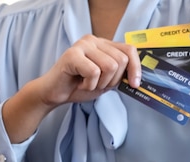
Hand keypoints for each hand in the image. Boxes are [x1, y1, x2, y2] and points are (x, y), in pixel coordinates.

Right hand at [0, 35, 141, 145]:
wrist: (54, 94)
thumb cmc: (77, 86)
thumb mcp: (104, 82)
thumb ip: (118, 76)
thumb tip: (136, 79)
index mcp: (103, 44)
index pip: (129, 50)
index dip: (135, 68)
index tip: (134, 84)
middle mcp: (93, 40)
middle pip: (121, 60)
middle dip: (112, 81)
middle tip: (97, 85)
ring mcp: (82, 45)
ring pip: (110, 67)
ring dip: (99, 84)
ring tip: (87, 84)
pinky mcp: (72, 55)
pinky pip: (94, 72)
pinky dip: (88, 85)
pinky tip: (79, 83)